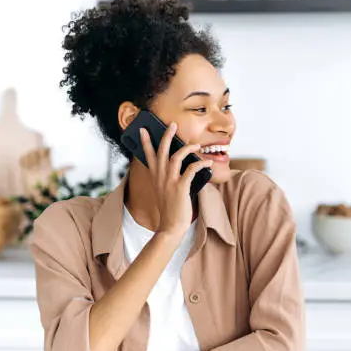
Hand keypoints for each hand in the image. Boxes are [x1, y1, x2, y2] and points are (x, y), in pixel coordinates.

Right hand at [140, 122, 212, 237]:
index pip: (148, 156)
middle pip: (162, 151)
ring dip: (187, 148)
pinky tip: (207, 162)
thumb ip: (167, 177)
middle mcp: (160, 176)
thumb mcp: (164, 190)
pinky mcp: (180, 187)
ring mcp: (170, 181)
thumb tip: (179, 165)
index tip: (142, 130)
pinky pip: (191, 169)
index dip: (145, 142)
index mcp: (155, 177)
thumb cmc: (170, 208)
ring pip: (176, 157)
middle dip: (167, 136)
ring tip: (197, 145)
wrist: (171, 226)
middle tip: (173, 124)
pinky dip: (200, 163)